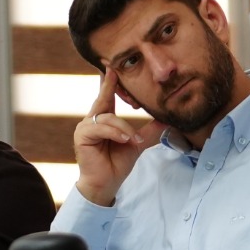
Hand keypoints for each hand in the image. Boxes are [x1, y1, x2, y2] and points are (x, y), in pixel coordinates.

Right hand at [71, 69, 152, 207]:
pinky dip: (115, 133)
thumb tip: (167, 120)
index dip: (110, 81)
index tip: (114, 65)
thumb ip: (149, 131)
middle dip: (109, 83)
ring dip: (123, 127)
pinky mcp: (82, 136)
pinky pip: (101, 128)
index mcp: (104, 118)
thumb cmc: (117, 163)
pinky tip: (125, 139)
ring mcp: (85, 126)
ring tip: (133, 140)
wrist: (106, 184)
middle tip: (114, 68)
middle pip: (103, 98)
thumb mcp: (137, 143)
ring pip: (107, 117)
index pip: (108, 95)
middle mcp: (93, 119)